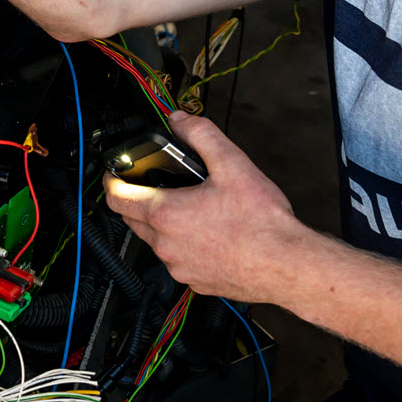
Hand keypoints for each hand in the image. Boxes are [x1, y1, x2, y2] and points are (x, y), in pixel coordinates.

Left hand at [103, 112, 306, 302]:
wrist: (288, 266)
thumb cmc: (263, 224)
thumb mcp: (233, 165)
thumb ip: (201, 135)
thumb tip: (181, 119)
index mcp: (167, 215)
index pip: (116, 197)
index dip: (112, 180)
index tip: (117, 172)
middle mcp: (166, 245)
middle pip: (132, 219)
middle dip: (138, 199)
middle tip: (159, 184)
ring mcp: (179, 267)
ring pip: (155, 241)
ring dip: (162, 223)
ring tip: (192, 207)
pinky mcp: (195, 282)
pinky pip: (177, 260)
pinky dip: (183, 245)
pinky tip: (208, 234)